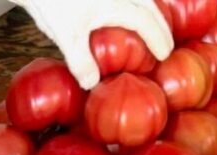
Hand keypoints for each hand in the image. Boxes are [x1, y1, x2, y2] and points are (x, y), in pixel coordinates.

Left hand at [12, 0, 172, 88]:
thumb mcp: (65, 35)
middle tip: (166, 42)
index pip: (145, 22)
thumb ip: (81, 61)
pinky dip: (134, 2)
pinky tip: (128, 11)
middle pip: (148, 3)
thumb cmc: (51, 2)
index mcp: (116, 3)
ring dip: (148, 9)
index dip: (158, 38)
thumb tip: (93, 84)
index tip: (165, 54)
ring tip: (152, 26)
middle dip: (159, 23)